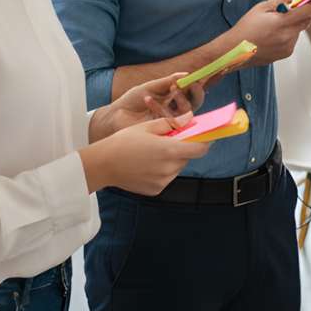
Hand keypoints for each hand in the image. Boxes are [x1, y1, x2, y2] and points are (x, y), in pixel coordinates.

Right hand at [81, 118, 210, 195]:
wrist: (103, 165)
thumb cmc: (124, 142)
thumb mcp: (147, 127)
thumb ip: (171, 124)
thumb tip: (189, 120)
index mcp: (169, 151)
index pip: (200, 149)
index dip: (205, 141)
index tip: (207, 136)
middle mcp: (169, 169)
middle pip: (187, 157)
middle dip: (183, 148)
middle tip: (170, 140)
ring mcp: (163, 181)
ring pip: (177, 168)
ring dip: (172, 160)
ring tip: (153, 153)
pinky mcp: (156, 190)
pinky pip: (166, 177)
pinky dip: (162, 170)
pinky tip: (147, 164)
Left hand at [96, 72, 204, 140]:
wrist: (117, 115)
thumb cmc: (133, 100)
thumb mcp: (151, 87)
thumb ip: (168, 81)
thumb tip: (186, 74)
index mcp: (174, 98)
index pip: (192, 92)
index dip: (199, 85)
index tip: (200, 76)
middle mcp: (175, 110)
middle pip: (195, 103)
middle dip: (196, 93)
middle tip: (192, 84)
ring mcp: (171, 121)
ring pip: (187, 112)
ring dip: (180, 98)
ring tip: (171, 88)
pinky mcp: (164, 131)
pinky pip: (170, 120)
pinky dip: (159, 107)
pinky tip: (147, 99)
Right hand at [232, 0, 310, 64]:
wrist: (235, 50)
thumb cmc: (245, 28)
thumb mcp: (261, 8)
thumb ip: (279, 1)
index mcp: (281, 23)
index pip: (306, 11)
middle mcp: (287, 36)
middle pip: (306, 21)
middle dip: (303, 12)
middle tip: (293, 7)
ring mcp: (287, 47)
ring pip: (298, 31)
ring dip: (293, 24)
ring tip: (275, 25)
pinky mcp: (285, 54)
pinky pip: (293, 40)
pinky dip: (288, 34)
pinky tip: (273, 35)